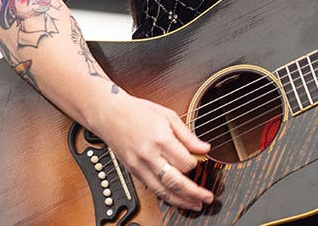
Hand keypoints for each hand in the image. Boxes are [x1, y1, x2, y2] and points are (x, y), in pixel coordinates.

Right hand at [95, 93, 213, 211]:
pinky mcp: (133, 172)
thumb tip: (204, 148)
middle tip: (207, 198)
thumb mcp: (168, 116)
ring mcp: (139, 166)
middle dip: (194, 193)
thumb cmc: (138, 111)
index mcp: (160, 139)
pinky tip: (176, 198)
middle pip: (175, 182)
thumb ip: (187, 135)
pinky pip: (152, 189)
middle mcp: (149, 156)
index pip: (185, 162)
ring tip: (195, 205)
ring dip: (181, 201)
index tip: (199, 161)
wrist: (109, 114)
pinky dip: (166, 196)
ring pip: (163, 191)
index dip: (196, 164)